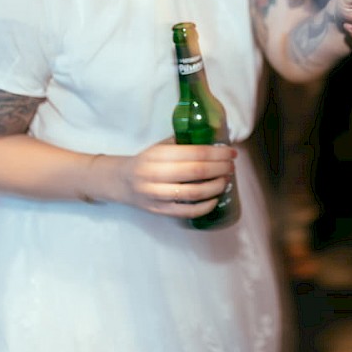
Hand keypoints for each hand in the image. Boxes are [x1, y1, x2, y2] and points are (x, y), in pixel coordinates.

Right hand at [113, 140, 236, 217]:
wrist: (119, 181)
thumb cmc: (146, 161)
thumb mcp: (159, 147)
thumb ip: (182, 143)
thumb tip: (214, 140)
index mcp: (157, 155)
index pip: (194, 153)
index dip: (217, 153)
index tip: (231, 152)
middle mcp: (155, 174)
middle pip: (197, 171)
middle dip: (220, 168)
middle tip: (231, 166)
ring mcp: (156, 195)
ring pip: (194, 193)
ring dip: (215, 186)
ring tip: (225, 180)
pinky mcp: (159, 211)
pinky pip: (187, 211)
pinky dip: (205, 206)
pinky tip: (214, 198)